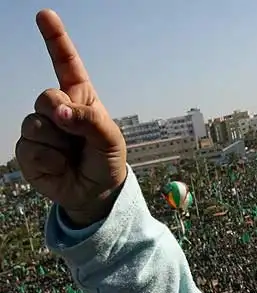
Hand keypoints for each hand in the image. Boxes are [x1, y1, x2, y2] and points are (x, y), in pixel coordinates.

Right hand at [15, 9, 126, 227]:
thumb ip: (89, 120)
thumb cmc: (105, 160)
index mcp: (79, 97)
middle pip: (45, 96)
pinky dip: (50, 161)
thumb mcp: (110, 139)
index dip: (55, 39)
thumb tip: (58, 112)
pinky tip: (60, 166)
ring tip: (71, 155)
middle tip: (77, 136)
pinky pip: (31, 149)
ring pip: (36, 124)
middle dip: (62, 116)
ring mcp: (40, 128)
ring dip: (58, 143)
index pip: (66, 63)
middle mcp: (57, 108)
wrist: (96, 191)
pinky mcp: (28, 150)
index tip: (45, 15)